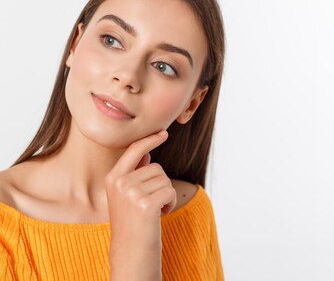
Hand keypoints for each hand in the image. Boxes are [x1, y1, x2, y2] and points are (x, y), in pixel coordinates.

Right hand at [106, 130, 175, 279]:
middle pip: (156, 168)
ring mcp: (131, 193)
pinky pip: (170, 191)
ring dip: (165, 195)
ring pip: (165, 180)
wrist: (131, 251)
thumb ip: (134, 173)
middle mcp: (119, 183)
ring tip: (152, 211)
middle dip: (160, 185)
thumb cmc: (132, 223)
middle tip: (149, 204)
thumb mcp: (127, 195)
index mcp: (112, 178)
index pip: (134, 151)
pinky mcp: (145, 204)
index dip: (150, 140)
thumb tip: (147, 152)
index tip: (163, 133)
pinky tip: (159, 215)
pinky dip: (170, 203)